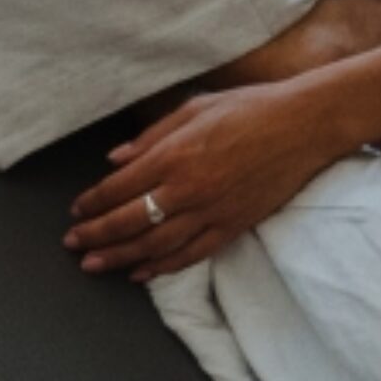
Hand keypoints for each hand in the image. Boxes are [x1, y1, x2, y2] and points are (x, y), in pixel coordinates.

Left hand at [65, 79, 360, 279]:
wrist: (307, 123)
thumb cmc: (251, 107)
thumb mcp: (194, 109)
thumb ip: (150, 137)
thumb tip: (114, 161)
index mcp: (173, 156)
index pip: (117, 189)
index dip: (92, 203)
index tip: (77, 210)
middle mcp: (187, 189)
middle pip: (128, 221)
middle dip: (95, 234)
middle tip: (73, 243)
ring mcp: (211, 211)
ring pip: (154, 245)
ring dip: (119, 257)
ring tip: (94, 264)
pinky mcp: (233, 225)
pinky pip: (191, 254)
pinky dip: (163, 267)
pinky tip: (141, 273)